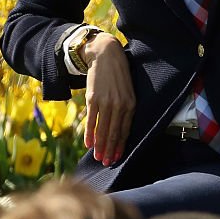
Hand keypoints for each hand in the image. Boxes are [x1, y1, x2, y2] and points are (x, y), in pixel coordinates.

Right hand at [82, 33, 134, 165]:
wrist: (106, 55)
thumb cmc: (118, 75)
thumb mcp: (127, 91)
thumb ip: (124, 108)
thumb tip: (119, 128)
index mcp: (130, 103)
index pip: (125, 130)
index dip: (120, 146)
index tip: (117, 158)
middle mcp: (120, 104)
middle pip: (114, 132)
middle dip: (110, 149)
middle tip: (106, 163)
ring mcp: (106, 102)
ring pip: (103, 129)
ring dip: (100, 146)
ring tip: (97, 157)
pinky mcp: (94, 98)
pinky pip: (92, 120)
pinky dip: (90, 134)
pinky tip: (89, 144)